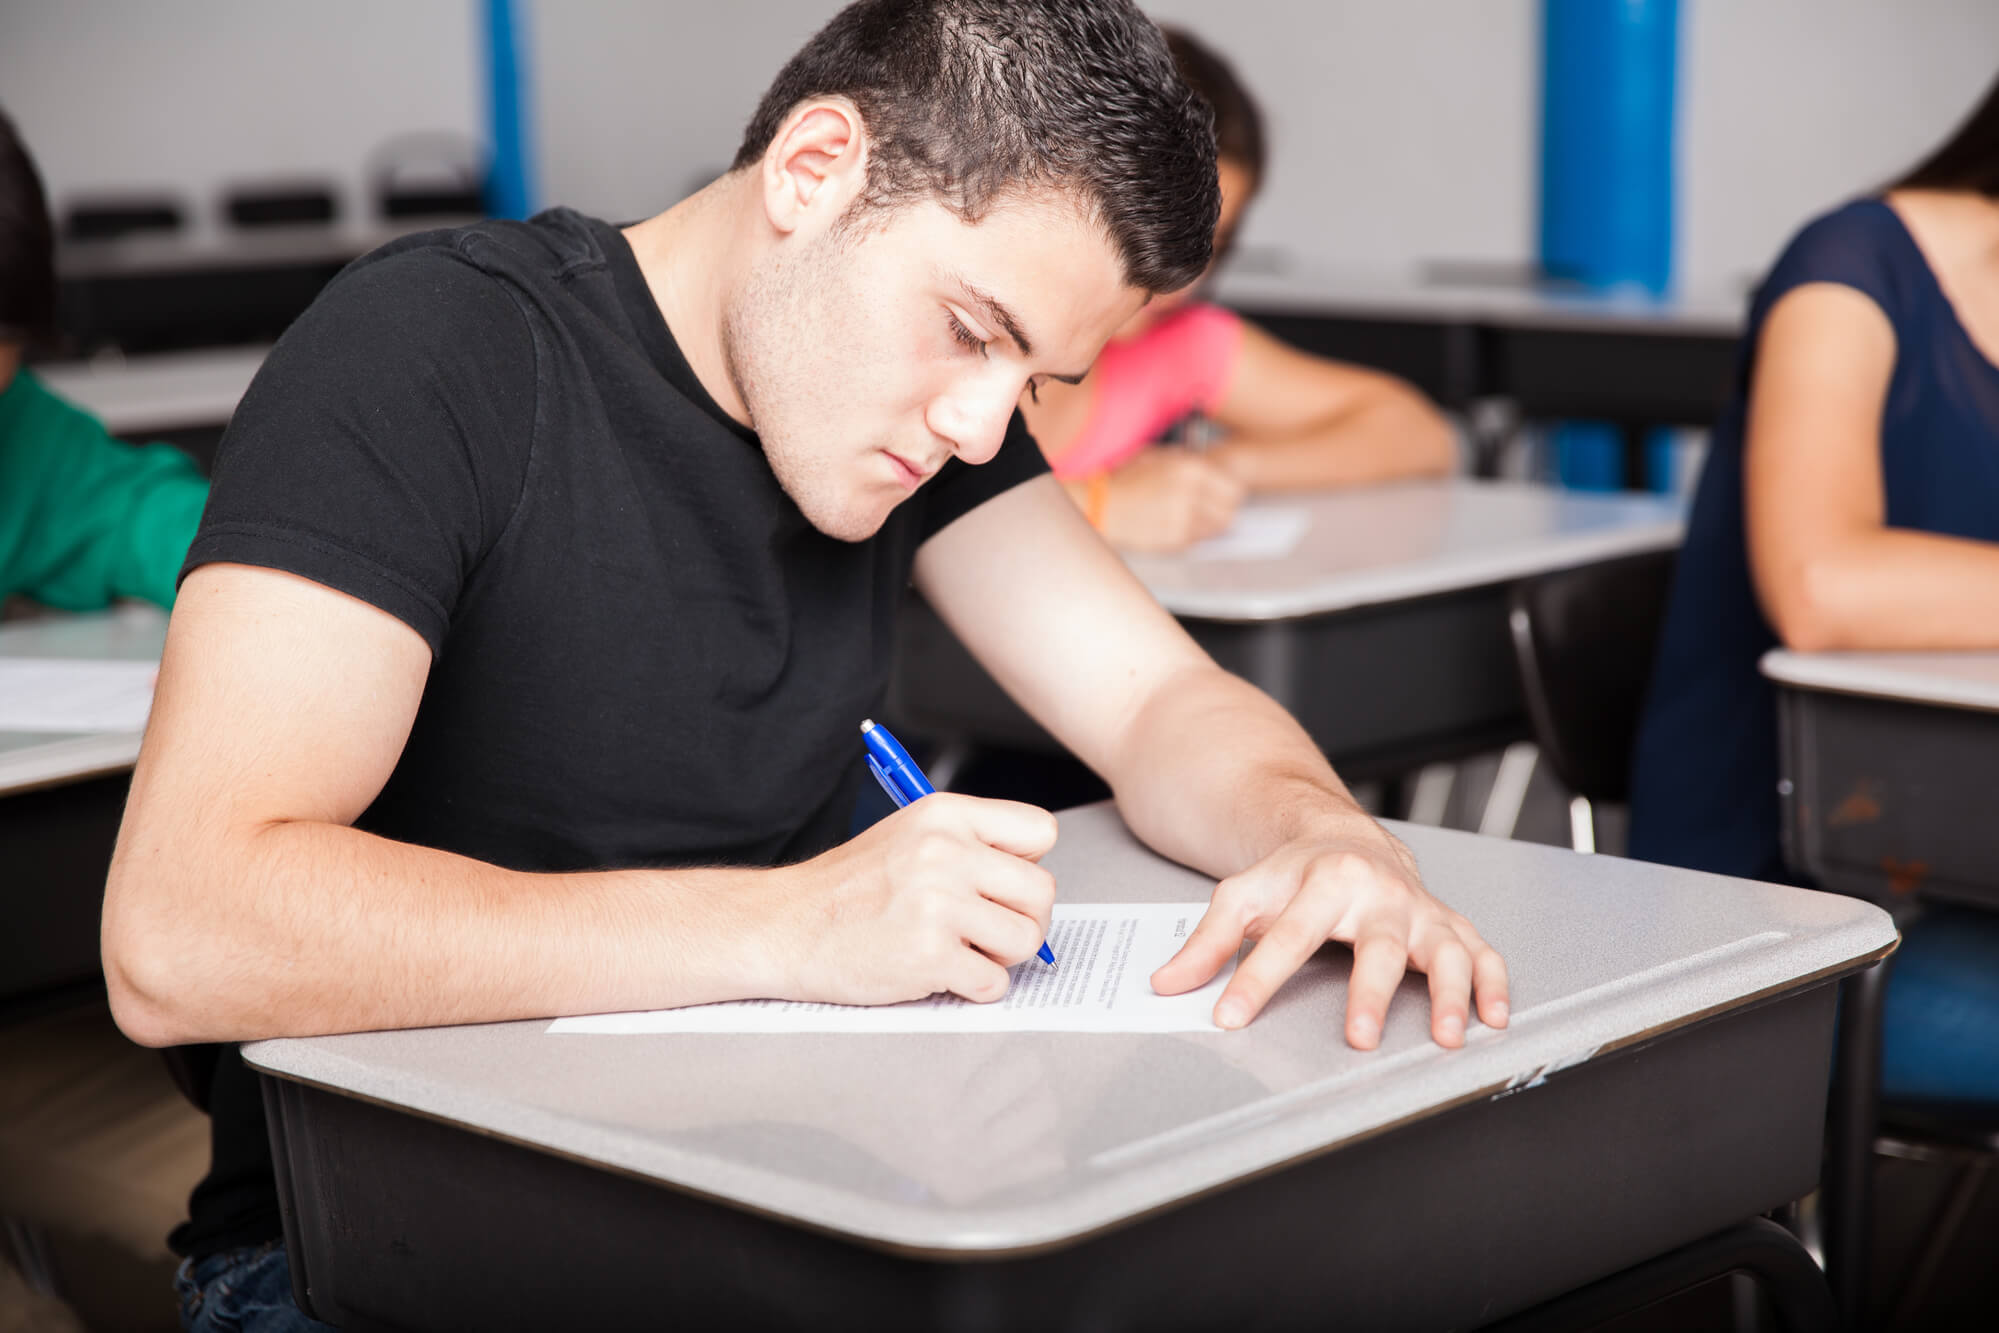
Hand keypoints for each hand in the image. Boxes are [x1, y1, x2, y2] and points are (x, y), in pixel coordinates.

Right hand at [778, 794, 1057, 1006]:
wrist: (785, 926)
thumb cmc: (848, 889)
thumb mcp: (908, 834)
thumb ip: (970, 844)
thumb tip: (1029, 877)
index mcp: (945, 815)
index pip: (1040, 830)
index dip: (1028, 864)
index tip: (1001, 884)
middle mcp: (946, 852)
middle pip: (1043, 891)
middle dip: (1023, 919)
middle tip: (988, 930)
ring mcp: (938, 904)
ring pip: (1026, 939)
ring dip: (1001, 956)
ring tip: (961, 950)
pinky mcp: (929, 955)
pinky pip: (994, 983)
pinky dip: (975, 988)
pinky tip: (941, 973)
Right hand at [1098, 447, 1246, 552]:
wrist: (1101, 505)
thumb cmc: (1126, 480)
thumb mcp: (1158, 457)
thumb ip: (1189, 464)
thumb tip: (1216, 475)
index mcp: (1190, 469)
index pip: (1233, 489)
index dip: (1228, 496)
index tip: (1222, 499)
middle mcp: (1191, 493)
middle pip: (1229, 513)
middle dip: (1221, 514)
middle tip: (1208, 514)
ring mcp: (1183, 518)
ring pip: (1214, 530)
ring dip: (1205, 527)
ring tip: (1186, 520)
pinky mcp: (1173, 539)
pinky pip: (1194, 542)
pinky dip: (1187, 537)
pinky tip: (1169, 527)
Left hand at [1151, 825, 1507, 1048]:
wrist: (1343, 840)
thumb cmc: (1294, 875)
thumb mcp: (1242, 896)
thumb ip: (1207, 941)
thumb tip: (1167, 984)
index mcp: (1322, 882)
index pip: (1285, 937)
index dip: (1256, 979)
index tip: (1231, 1016)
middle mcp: (1377, 894)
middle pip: (1375, 945)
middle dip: (1368, 992)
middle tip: (1359, 1037)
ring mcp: (1417, 911)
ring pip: (1443, 949)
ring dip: (1449, 992)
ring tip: (1447, 1035)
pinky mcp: (1446, 925)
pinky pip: (1481, 951)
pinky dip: (1493, 983)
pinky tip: (1493, 1017)